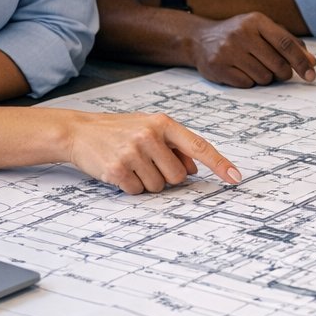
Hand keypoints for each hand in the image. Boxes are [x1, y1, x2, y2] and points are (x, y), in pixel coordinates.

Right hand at [64, 111, 241, 194]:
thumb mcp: (149, 129)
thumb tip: (193, 169)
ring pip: (158, 187)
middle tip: (147, 162)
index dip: (219, 164)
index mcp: (163, 123)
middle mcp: (150, 136)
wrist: (79, 131)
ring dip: (147, 182)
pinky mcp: (117, 169)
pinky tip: (120, 171)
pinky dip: (132, 186)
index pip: (199, 146)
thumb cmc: (119, 130)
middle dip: (166, 176)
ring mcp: (133, 153)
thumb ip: (174, 146)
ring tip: (131, 164)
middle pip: (178, 176)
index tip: (236, 178)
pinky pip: (138, 191)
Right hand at [192, 12, 315, 86]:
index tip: (312, 75)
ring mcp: (228, 51)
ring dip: (265, 77)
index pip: (286, 44)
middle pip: (278, 64)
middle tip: (280, 72)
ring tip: (255, 66)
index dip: (301, 61)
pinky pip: (247, 84)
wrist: (200, 39)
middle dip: (284, 73)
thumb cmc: (241, 34)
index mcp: (256, 21)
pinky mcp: (218, 67)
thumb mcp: (263, 29)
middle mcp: (241, 34)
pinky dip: (249, 81)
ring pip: (264, 77)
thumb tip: (311, 62)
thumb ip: (289, 43)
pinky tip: (241, 70)